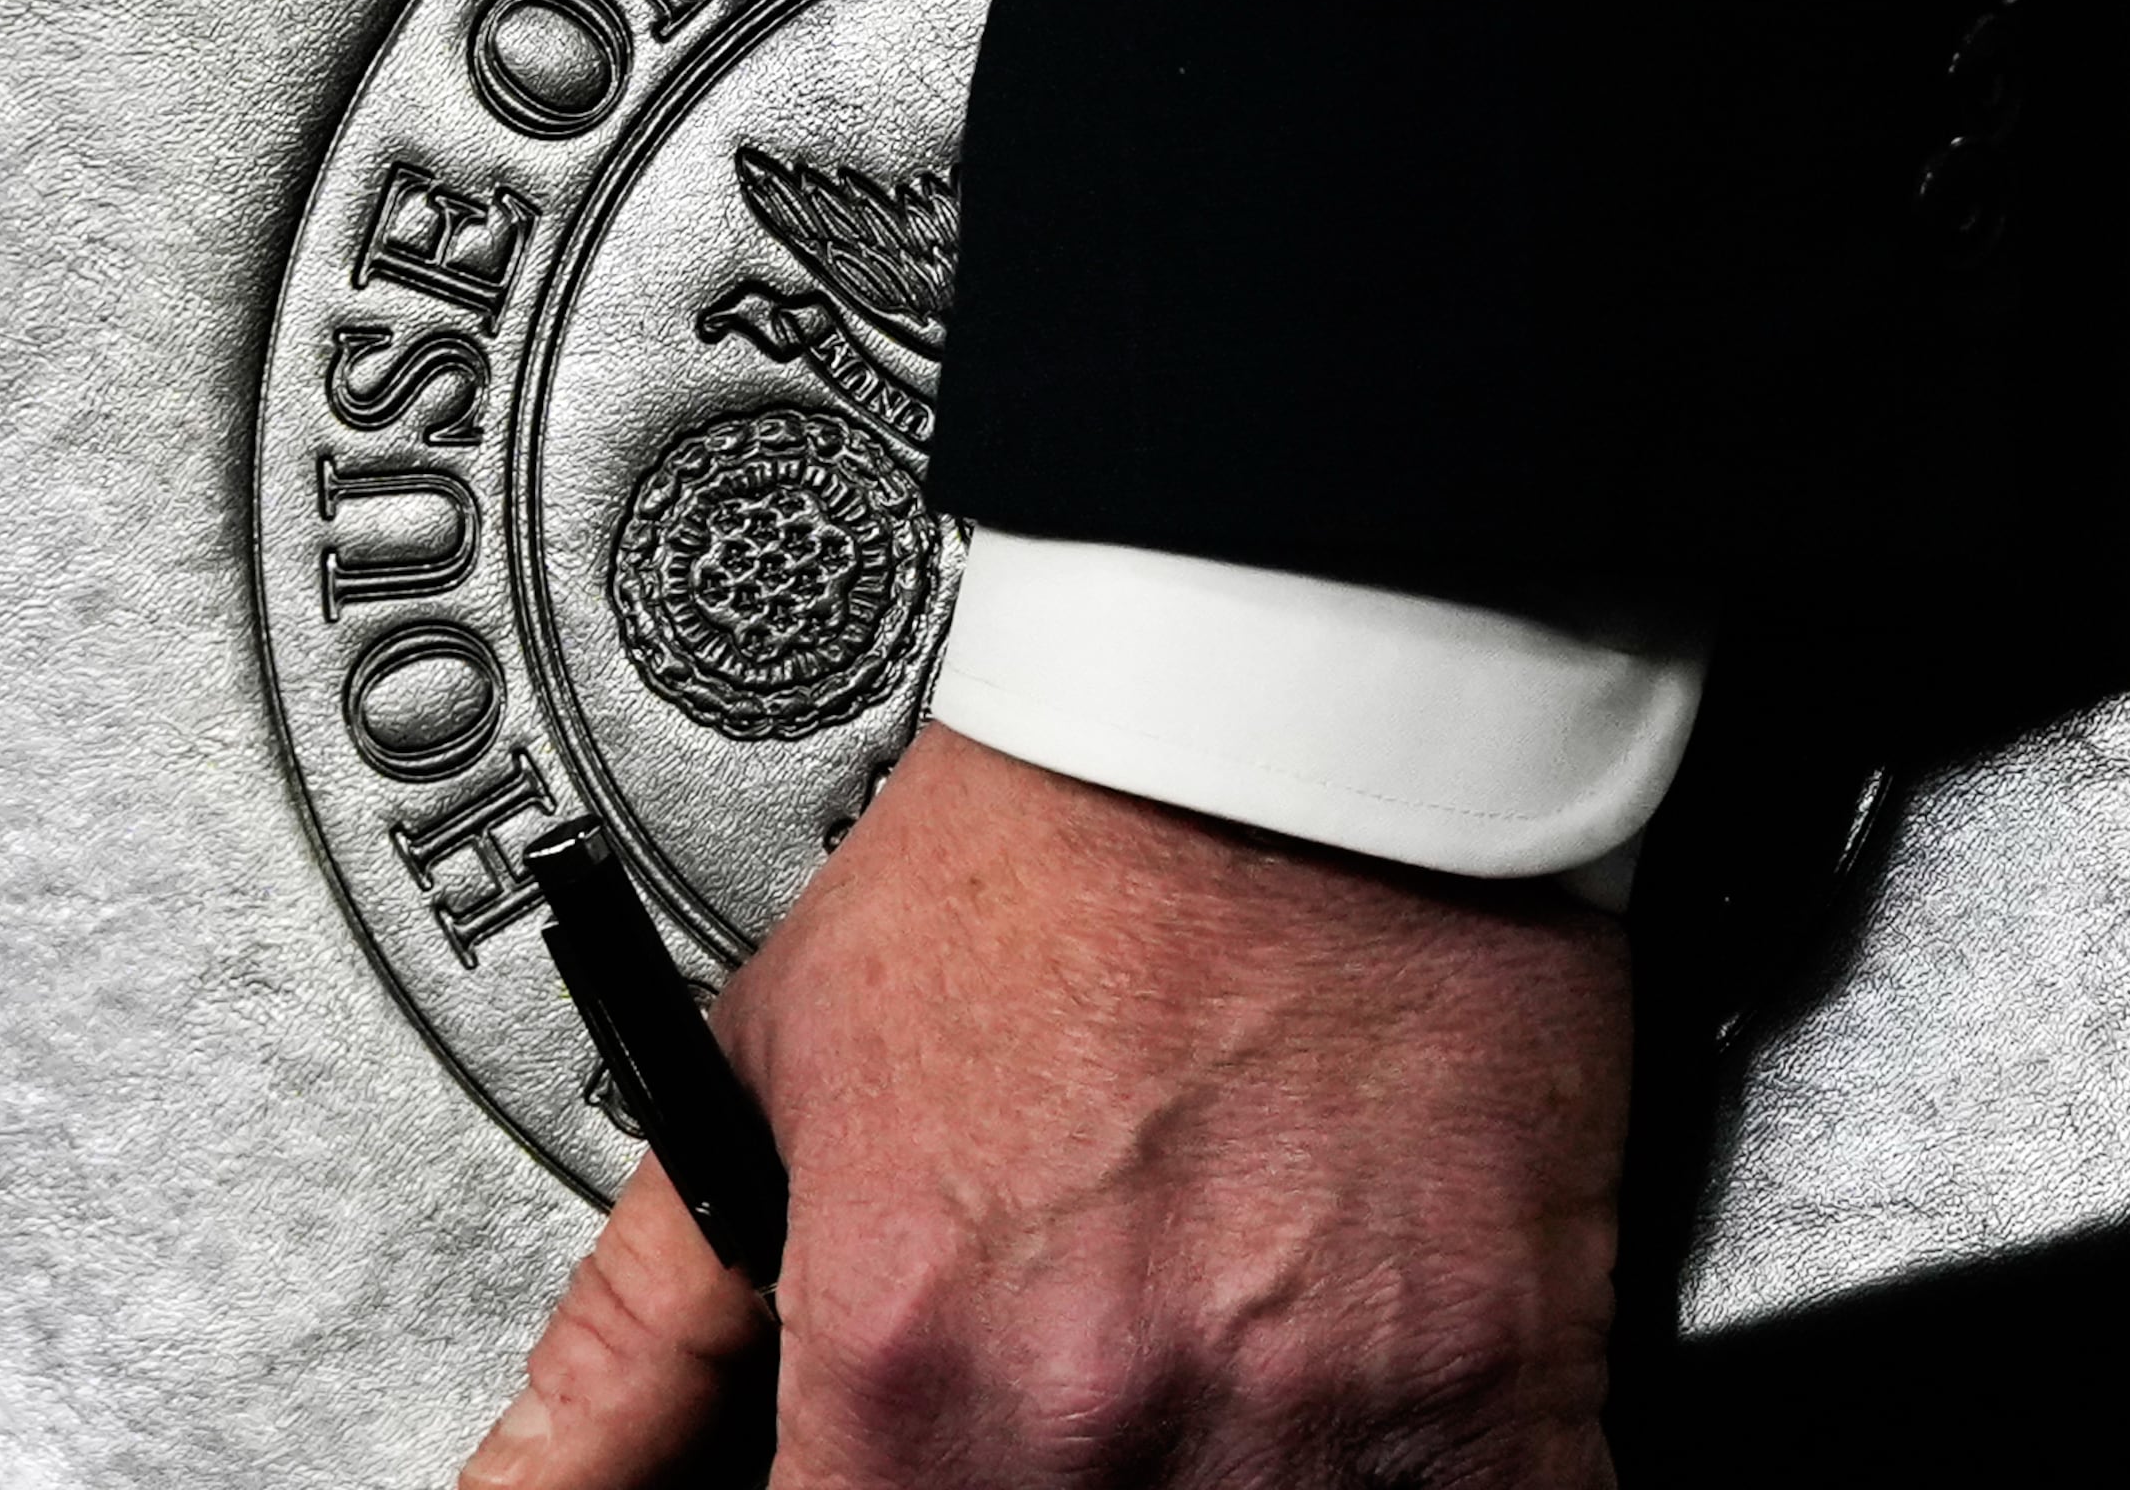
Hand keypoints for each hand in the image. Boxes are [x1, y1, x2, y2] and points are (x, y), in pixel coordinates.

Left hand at [459, 722, 1631, 1487]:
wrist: (1292, 716)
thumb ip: (634, 1339)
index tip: (894, 1468)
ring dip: (1214, 1485)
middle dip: (1037, 1486)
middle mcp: (1092, 1425)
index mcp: (899, 1369)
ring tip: (1204, 1365)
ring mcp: (1307, 1432)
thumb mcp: (773, 1072)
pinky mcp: (1495, 1397)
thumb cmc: (1057, 860)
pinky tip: (1347, 1415)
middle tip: (1074, 1386)